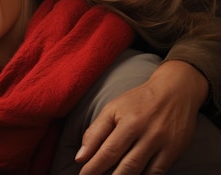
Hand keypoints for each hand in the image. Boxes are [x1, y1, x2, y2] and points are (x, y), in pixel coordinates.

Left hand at [75, 60, 208, 174]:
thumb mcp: (113, 109)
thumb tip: (81, 157)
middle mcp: (148, 134)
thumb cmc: (138, 101)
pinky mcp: (175, 151)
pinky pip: (158, 172)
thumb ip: (95, 132)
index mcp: (129, 123)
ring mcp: (164, 144)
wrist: (176, 91)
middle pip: (126, 166)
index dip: (93, 168)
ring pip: (141, 171)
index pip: (108, 152)